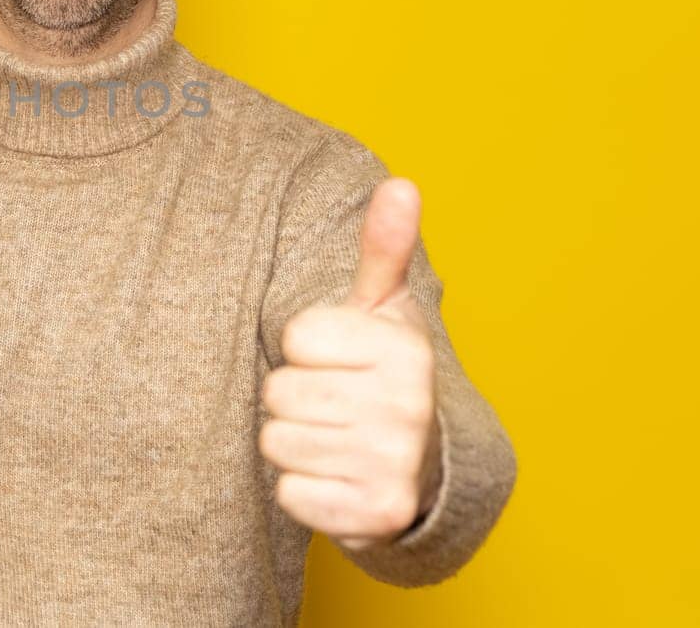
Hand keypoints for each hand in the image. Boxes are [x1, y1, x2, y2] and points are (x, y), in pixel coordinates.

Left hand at [259, 177, 443, 547]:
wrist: (423, 467)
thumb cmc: (384, 373)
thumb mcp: (385, 309)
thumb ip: (384, 248)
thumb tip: (400, 184)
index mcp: (404, 350)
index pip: (295, 336)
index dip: (305, 347)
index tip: (337, 357)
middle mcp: (406, 407)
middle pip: (279, 392)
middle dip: (293, 396)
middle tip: (332, 402)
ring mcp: (393, 464)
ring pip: (276, 441)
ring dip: (293, 441)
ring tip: (333, 436)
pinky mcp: (375, 516)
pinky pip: (289, 493)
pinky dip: (301, 488)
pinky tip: (334, 476)